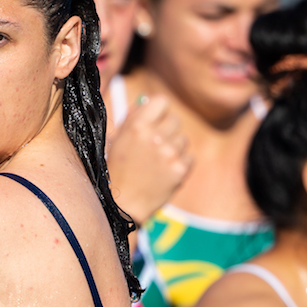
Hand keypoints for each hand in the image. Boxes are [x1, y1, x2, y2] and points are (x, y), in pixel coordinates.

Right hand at [107, 95, 191, 224]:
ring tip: (158, 162)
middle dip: (166, 130)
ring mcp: (169, 153)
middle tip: (155, 145)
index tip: (155, 120)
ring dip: (173, 148)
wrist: (123, 205)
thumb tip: (147, 100)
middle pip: (174, 120)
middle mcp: (154, 137)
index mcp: (137, 126)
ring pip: (182, 139)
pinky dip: (180, 164)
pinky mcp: (180, 169)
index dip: (158, 111)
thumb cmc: (117, 170)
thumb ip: (133, 118)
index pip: (161, 102)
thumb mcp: (118, 140)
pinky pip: (189, 157)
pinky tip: (165, 172)